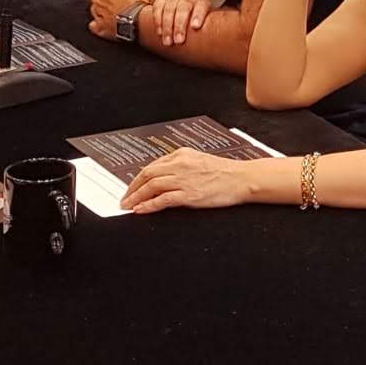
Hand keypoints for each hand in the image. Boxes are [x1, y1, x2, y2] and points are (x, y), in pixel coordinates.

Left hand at [87, 0, 151, 39]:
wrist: (137, 22)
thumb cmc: (137, 1)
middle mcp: (100, 0)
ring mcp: (100, 14)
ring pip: (93, 8)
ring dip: (98, 5)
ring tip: (105, 5)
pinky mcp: (102, 28)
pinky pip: (94, 26)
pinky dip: (95, 24)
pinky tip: (98, 23)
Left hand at [121, 148, 250, 213]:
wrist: (241, 178)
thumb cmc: (224, 172)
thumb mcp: (199, 161)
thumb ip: (181, 166)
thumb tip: (163, 177)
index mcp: (181, 154)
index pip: (152, 165)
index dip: (138, 178)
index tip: (131, 188)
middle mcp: (180, 164)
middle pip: (147, 174)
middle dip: (132, 188)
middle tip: (124, 199)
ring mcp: (184, 179)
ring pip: (151, 186)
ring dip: (136, 197)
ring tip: (128, 206)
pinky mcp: (189, 194)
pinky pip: (162, 200)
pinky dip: (149, 205)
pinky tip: (141, 210)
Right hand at [151, 0, 210, 46]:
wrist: (183, 4)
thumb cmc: (195, 19)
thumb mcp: (206, 22)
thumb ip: (208, 30)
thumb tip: (212, 46)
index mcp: (201, 4)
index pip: (201, 6)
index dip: (198, 16)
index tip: (196, 27)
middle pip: (183, 9)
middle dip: (180, 26)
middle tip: (179, 41)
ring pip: (169, 10)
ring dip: (167, 27)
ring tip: (168, 42)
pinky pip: (158, 8)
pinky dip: (157, 21)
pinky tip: (159, 32)